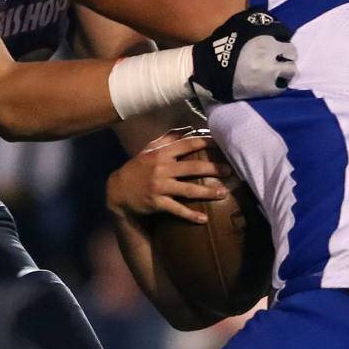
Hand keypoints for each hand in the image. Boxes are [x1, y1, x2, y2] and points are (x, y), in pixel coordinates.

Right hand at [106, 128, 231, 223]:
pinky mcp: (157, 202)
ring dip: (208, 192)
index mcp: (161, 154)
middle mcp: (162, 168)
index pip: (187, 144)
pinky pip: (177, 209)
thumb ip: (167, 138)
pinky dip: (190, 215)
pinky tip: (204, 219)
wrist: (118, 190)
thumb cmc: (137, 168)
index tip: (221, 143)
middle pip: (192, 167)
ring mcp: (159, 186)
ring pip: (188, 189)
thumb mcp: (148, 150)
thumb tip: (186, 129)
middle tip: (230, 170)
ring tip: (224, 193)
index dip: (205, 143)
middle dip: (213, 168)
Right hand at [190, 9, 295, 103]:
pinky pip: (281, 86)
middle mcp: (270, 54)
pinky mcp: (265, 89)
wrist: (205, 70)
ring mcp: (269, 73)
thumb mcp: (236, 24)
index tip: (279, 40)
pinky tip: (272, 81)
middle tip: (280, 56)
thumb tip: (268, 19)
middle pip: (292, 53)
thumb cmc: (220, 45)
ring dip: (286, 69)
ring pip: (290, 71)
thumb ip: (254, 20)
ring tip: (278, 70)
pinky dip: (279, 83)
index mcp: (263, 37)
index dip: (282, 37)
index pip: (285, 34)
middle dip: (287, 54)